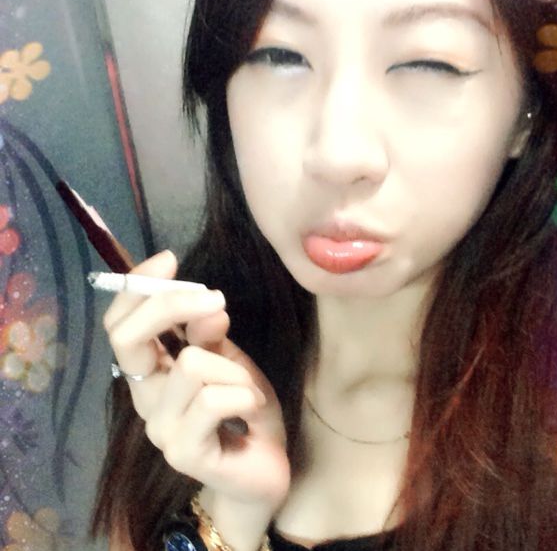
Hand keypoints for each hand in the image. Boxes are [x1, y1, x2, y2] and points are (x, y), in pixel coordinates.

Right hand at [102, 250, 290, 512]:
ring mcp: (159, 427)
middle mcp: (145, 397)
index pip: (120, 324)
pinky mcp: (182, 451)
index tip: (169, 260)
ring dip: (234, 367)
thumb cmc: (243, 409)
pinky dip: (245, 394)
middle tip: (216, 301)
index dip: (138, 287)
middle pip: (127, 338)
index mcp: (152, 370)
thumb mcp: (231, 360)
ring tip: (248, 389)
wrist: (262, 469)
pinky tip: (252, 410)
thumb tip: (207, 305)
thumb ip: (212, 335)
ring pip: (191, 364)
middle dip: (173, 305)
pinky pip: (214, 399)